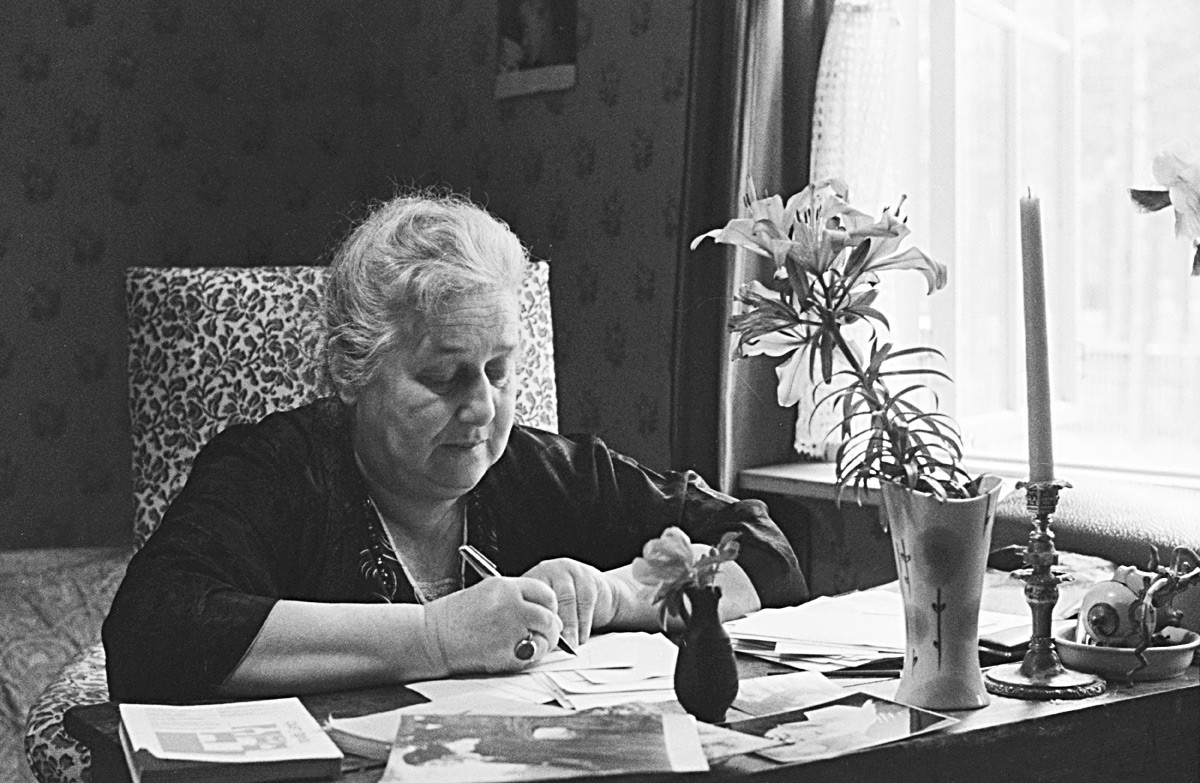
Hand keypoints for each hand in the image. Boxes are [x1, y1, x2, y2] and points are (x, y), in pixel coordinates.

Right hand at [422, 577, 562, 673]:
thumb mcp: (486, 593)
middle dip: (550, 627)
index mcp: (505, 586)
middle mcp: (511, 605)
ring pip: (546, 637)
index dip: (548, 606)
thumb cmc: (454, 618)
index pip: (545, 592)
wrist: (431, 637)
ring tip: (530, 645)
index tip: (544, 613)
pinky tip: (515, 654)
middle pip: (549, 616)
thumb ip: (514, 597)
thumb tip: (541, 610)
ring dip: (543, 643)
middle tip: (543, 634)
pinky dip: (529, 657)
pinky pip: (532, 656)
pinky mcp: (506, 652)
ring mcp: (510, 629)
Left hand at [523, 558, 617, 646]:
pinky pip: (585, 600)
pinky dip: (584, 622)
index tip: (536, 642)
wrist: (595, 593)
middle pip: (546, 598)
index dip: (532, 621)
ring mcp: (567, 571)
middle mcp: (545, 570)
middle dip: (552, 625)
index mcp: (529, 580)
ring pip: (567, 599)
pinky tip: (582, 636)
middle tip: (555, 645)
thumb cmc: (563, 608)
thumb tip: (534, 646)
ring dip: (570, 626)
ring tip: (571, 644)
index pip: (526, 599)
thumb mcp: (546, 612)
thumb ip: (538, 623)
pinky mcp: (587, 576)